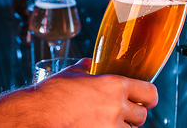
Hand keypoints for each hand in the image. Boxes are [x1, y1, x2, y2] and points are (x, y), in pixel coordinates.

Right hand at [37, 58, 157, 126]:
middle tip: (123, 113)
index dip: (149, 97)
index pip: (150, 93)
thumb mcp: (74, 73)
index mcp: (115, 85)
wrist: (35, 115)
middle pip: (142, 116)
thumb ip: (89, 68)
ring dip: (122, 127)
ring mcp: (110, 127)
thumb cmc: (52, 93)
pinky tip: (97, 126)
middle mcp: (117, 107)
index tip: (146, 99)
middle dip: (134, 115)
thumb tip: (92, 64)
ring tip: (106, 121)